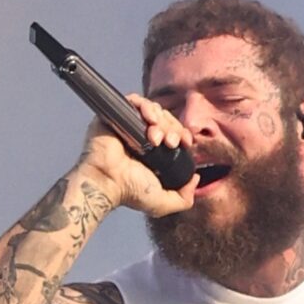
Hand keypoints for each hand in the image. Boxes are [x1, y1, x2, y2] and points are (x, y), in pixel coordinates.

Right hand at [78, 94, 197, 215]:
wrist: (108, 182)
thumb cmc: (130, 193)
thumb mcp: (164, 203)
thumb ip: (184, 198)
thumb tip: (196, 179)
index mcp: (156, 153)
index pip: (175, 134)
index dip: (183, 134)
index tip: (185, 142)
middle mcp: (144, 137)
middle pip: (167, 119)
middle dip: (173, 129)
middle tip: (168, 143)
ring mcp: (130, 125)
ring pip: (154, 109)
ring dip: (161, 120)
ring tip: (156, 137)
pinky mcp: (117, 115)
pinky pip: (135, 100)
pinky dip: (145, 106)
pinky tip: (149, 120)